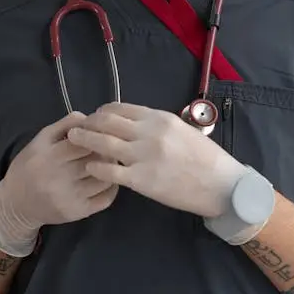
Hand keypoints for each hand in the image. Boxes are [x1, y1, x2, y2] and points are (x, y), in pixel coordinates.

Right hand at [0, 111, 119, 256]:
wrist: (15, 204)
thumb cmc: (29, 166)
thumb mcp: (40, 140)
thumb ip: (64, 125)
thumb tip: (90, 118)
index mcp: (47, 155)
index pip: (83, 141)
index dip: (97, 135)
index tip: (101, 133)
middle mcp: (57, 177)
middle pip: (95, 159)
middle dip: (105, 151)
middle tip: (109, 148)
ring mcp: (68, 197)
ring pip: (104, 179)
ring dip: (111, 169)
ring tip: (108, 163)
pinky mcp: (77, 213)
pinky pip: (105, 198)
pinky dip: (112, 188)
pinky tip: (107, 180)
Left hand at [66, 102, 247, 217]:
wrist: (221, 185)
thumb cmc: (206, 158)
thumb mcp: (183, 130)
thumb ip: (158, 125)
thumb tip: (136, 122)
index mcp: (159, 118)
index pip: (120, 108)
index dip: (101, 111)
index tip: (94, 117)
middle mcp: (149, 133)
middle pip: (106, 121)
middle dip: (87, 122)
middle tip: (77, 128)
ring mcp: (144, 156)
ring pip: (103, 143)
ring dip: (84, 139)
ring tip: (72, 140)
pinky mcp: (141, 180)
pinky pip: (110, 171)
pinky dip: (95, 167)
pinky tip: (89, 167)